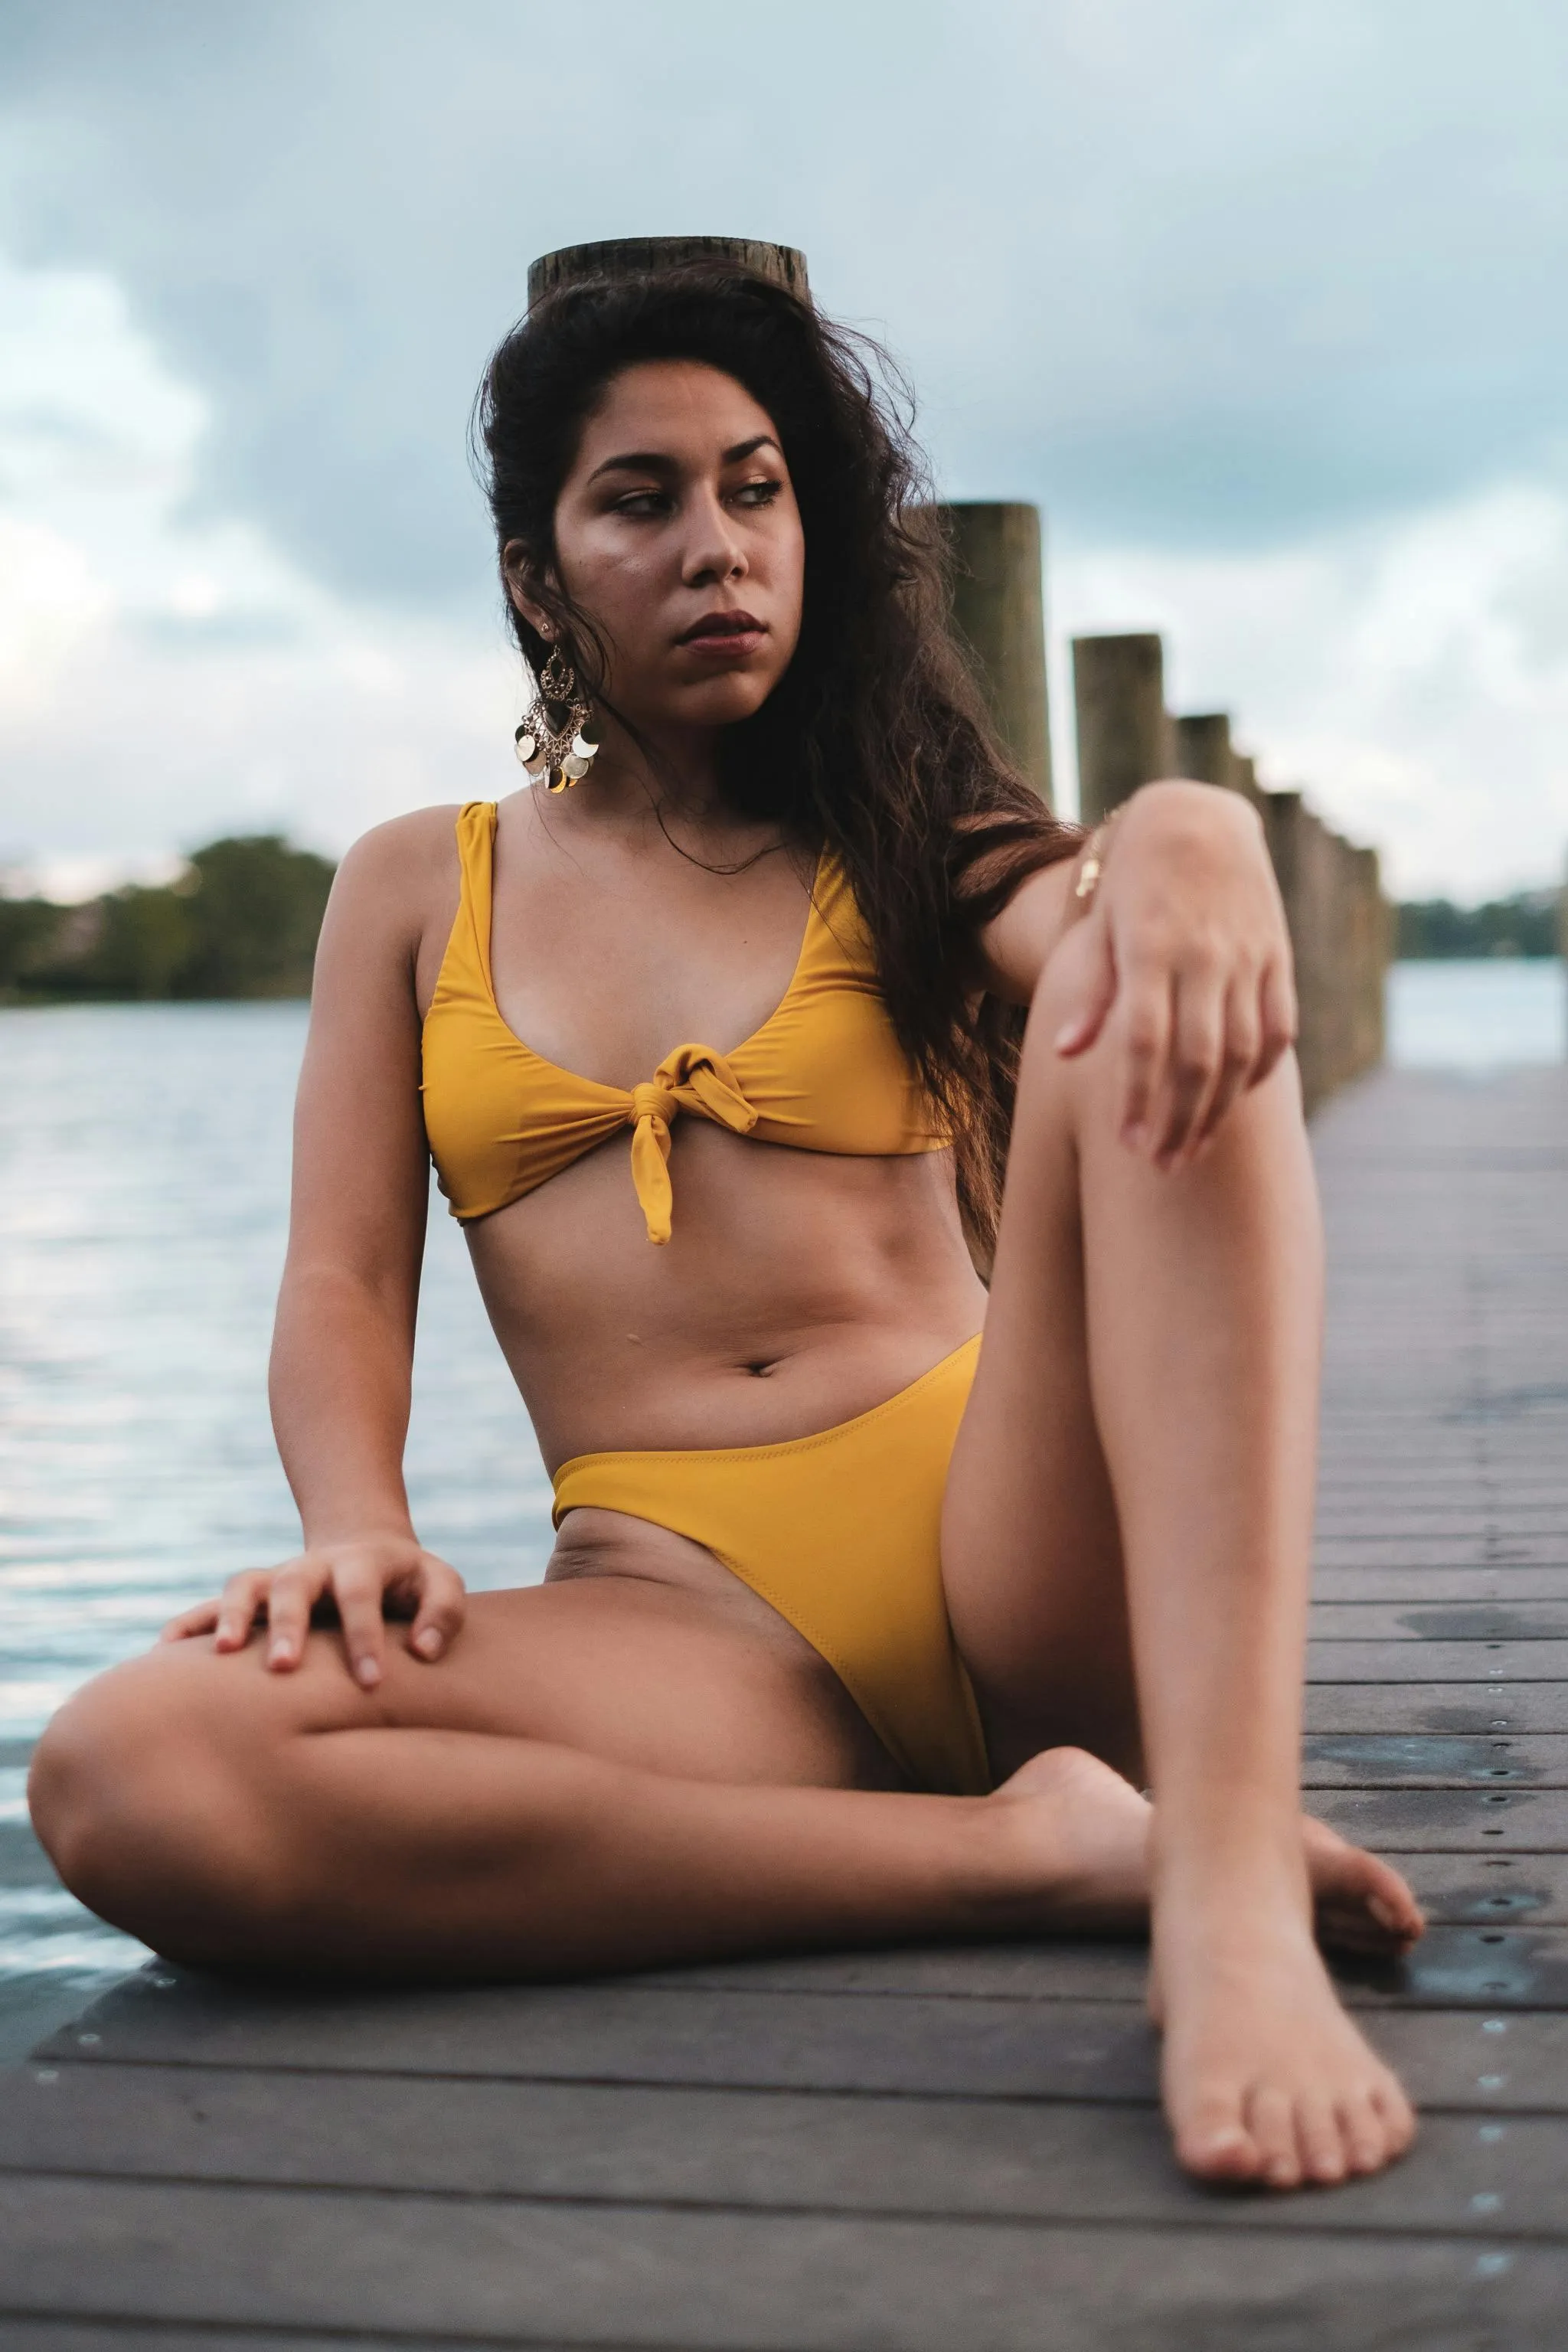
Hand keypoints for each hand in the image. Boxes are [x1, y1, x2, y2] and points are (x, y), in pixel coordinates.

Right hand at [160, 1533, 466, 1689]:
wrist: (364, 1551)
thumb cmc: (408, 1583)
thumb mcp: (439, 1583)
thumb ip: (442, 1612)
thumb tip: (422, 1652)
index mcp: (362, 1564)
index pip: (361, 1595)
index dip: (365, 1636)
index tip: (370, 1682)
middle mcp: (313, 1567)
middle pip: (294, 1585)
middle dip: (288, 1624)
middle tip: (284, 1668)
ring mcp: (277, 1579)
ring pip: (245, 1586)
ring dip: (231, 1615)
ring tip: (219, 1653)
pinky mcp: (252, 1596)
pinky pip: (212, 1604)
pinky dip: (189, 1622)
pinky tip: (164, 1650)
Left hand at [1054, 781, 1296, 1167]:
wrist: (1197, 821)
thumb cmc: (1133, 882)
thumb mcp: (1101, 926)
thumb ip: (1090, 990)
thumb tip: (1066, 1052)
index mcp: (1151, 949)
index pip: (1145, 1041)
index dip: (1138, 1099)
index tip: (1125, 1146)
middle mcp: (1204, 956)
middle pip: (1197, 1059)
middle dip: (1178, 1121)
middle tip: (1160, 1167)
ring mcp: (1247, 958)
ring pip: (1242, 1052)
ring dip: (1218, 1110)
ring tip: (1192, 1149)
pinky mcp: (1276, 958)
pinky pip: (1277, 1028)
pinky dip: (1261, 1071)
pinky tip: (1236, 1100)